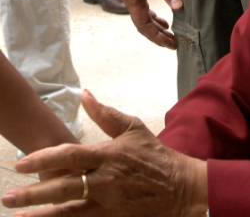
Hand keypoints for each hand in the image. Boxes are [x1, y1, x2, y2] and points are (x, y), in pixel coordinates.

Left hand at [1, 90, 207, 216]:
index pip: (70, 155)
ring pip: (68, 211)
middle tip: (7, 197)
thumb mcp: (133, 129)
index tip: (20, 163)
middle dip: (32, 193)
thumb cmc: (156, 155)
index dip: (43, 158)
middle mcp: (106, 179)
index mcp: (109, 154)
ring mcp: (109, 202)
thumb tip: (85, 95)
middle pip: (63, 187)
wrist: (181, 187)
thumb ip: (106, 114)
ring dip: (40, 215)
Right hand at [119, 0, 181, 48]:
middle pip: (142, 24)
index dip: (156, 36)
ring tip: (170, 35)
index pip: (143, 23)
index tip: (171, 43)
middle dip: (157, 36)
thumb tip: (179, 7)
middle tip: (174, 43)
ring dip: (156, 28)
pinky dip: (153, 17)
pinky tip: (163, 21)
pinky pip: (144, 9)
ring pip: (143, 18)